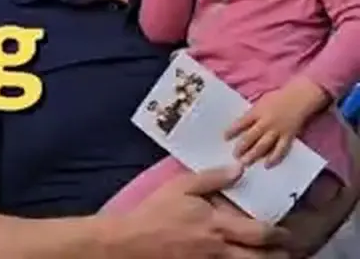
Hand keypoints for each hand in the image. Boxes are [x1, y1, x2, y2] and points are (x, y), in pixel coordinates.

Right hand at [113, 166, 287, 257]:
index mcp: (217, 225)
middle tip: (287, 252)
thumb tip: (239, 169)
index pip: (260, 233)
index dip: (278, 235)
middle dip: (278, 257)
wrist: (132, 241)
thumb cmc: (156, 212)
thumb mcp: (180, 187)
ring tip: (268, 258)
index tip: (285, 233)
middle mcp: (220, 249)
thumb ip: (211, 178)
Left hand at [226, 79, 327, 167]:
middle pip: (250, 137)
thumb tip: (241, 125)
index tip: (225, 138)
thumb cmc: (278, 98)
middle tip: (234, 156)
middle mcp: (266, 122)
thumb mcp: (261, 102)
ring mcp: (277, 130)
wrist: (300, 97)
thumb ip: (252, 114)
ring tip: (245, 163)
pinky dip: (274, 158)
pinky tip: (267, 165)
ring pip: (263, 145)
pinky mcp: (289, 136)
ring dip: (253, 155)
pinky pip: (281, 149)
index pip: (241, 123)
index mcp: (257, 112)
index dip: (232, 131)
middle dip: (241, 147)